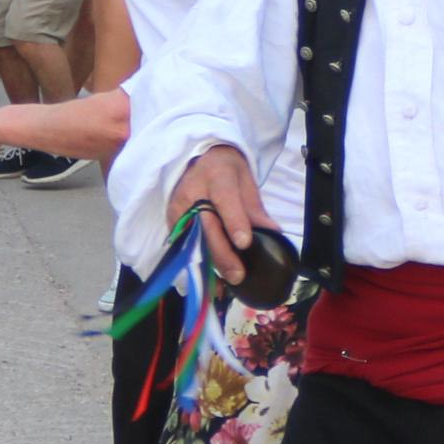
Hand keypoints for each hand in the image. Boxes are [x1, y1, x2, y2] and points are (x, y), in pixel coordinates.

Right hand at [171, 142, 269, 279]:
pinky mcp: (171, 221)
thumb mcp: (246, 182)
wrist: (199, 159)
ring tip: (225, 284)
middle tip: (238, 275)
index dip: (234, 221)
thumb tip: (272, 234)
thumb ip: (255, 209)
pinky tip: (210, 280)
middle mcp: (192, 192)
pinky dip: (197, 264)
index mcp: (217, 176)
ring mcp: (178, 208)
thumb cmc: (227, 171)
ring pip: (192, 240)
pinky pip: (183, 245)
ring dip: (208, 264)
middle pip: (205, 226)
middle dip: (221, 253)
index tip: (245, 243)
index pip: (225, 199)